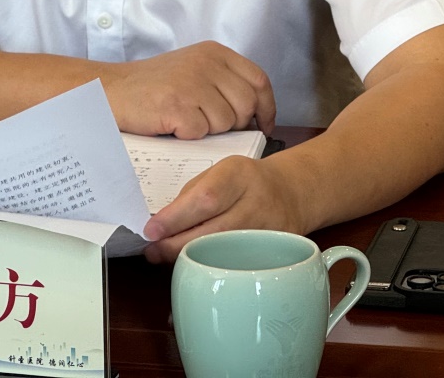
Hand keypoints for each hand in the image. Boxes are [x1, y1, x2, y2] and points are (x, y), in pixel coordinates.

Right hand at [102, 41, 275, 139]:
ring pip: (226, 122)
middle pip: (246, 105)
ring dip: (209, 131)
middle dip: (236, 124)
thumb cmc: (151, 86)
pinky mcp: (177, 105)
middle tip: (211, 127)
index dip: (266, 107)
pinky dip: (188, 135)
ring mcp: (192, 83)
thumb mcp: (193, 69)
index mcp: (215, 52)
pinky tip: (172, 125)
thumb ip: (223, 82)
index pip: (259, 80)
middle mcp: (206, 63)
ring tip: (185, 121)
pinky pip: (201, 132)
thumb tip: (255, 114)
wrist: (109, 90)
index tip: (263, 124)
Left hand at [141, 154, 307, 262]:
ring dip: (193, 259)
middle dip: (177, 245)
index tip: (151, 231)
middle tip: (154, 252)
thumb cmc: (245, 182)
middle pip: (214, 231)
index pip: (205, 198)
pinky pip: (241, 265)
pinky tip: (202, 267)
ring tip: (170, 259)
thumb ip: (191, 197)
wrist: (291, 191)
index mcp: (238, 174)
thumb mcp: (219, 174)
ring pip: (227, 254)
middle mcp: (257, 201)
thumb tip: (161, 228)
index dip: (176, 218)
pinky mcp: (277, 253)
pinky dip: (217, 268)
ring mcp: (271, 230)